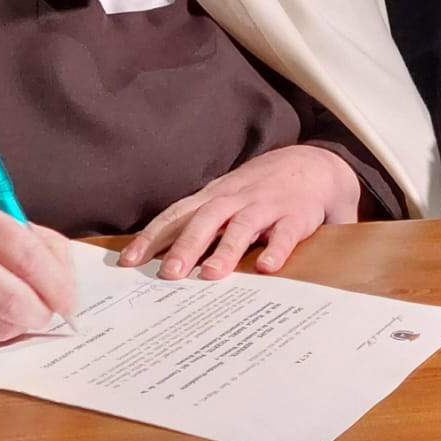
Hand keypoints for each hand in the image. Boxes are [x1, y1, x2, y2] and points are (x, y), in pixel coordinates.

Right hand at [0, 204, 75, 346]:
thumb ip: (35, 244)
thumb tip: (68, 285)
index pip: (29, 256)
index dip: (58, 284)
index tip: (71, 301)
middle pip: (15, 299)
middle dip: (42, 313)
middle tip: (51, 314)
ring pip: (1, 326)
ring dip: (20, 325)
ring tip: (18, 310)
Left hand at [121, 144, 361, 280]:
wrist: (312, 166)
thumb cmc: (259, 190)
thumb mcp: (226, 199)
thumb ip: (198, 223)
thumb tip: (158, 256)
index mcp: (214, 197)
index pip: (177, 215)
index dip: (152, 236)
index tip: (129, 261)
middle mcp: (237, 198)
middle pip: (206, 219)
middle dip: (185, 245)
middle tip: (168, 274)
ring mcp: (267, 205)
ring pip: (242, 225)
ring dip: (226, 249)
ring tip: (211, 274)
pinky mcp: (297, 215)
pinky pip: (286, 233)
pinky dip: (276, 249)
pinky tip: (266, 268)